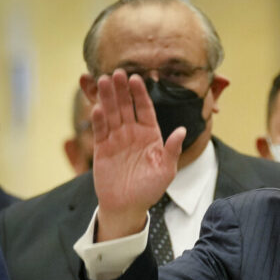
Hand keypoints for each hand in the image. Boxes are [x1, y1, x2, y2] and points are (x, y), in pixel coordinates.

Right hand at [91, 69, 185, 240]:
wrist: (128, 206)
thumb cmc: (150, 189)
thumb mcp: (166, 170)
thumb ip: (172, 150)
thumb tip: (182, 131)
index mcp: (151, 135)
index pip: (145, 109)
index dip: (140, 94)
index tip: (137, 78)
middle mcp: (133, 133)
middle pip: (126, 107)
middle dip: (122, 90)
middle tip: (118, 73)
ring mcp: (116, 139)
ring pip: (111, 114)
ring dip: (107, 98)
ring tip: (104, 81)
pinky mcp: (102, 148)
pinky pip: (100, 130)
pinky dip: (98, 120)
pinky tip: (97, 108)